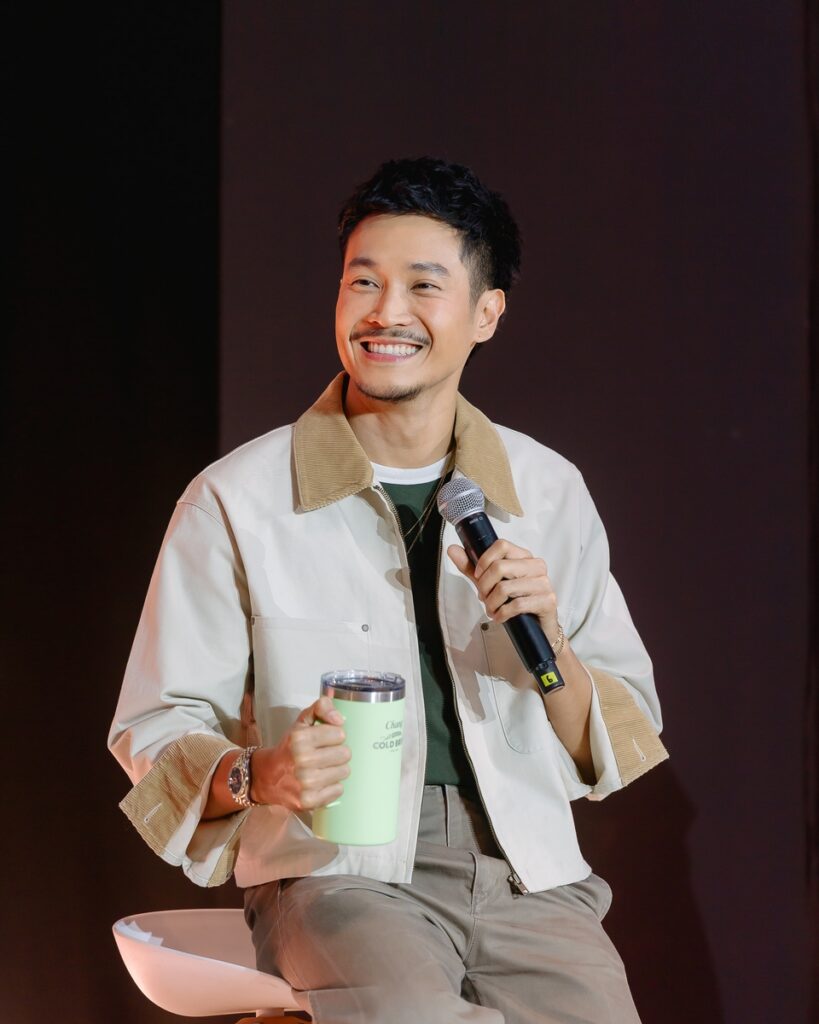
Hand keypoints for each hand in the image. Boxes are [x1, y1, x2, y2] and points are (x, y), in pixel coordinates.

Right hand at [250, 696, 350, 810]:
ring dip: (336, 770)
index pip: (340, 733)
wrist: (266, 777)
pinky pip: (339, 790)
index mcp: (300, 738)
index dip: (334, 736)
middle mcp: (303, 760)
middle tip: (323, 756)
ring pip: (344, 772)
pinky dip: (331, 787)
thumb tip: (340, 719)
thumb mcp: (301, 722)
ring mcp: (306, 782)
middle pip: (345, 753)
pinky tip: (319, 783)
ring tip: (321, 769)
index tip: (323, 741)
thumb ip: (321, 708)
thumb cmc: (289, 748)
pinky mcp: (309, 801)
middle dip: (337, 753)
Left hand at [447, 538, 559, 642]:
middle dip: (484, 586)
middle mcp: (537, 566)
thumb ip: (471, 567)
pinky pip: (517, 605)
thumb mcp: (490, 583)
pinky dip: (502, 614)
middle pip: (500, 567)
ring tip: (492, 610)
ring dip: (492, 603)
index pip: (501, 545)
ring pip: (505, 588)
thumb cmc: (514, 601)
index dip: (484, 560)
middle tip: (483, 598)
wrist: (537, 628)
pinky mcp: (547, 601)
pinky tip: (501, 617)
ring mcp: (544, 583)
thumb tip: (452, 549)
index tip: (478, 576)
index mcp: (524, 556)